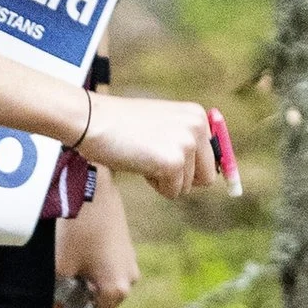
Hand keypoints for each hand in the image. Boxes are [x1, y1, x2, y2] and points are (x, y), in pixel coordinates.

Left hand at [55, 177, 138, 307]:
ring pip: (102, 286)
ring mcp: (129, 262)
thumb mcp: (57, 267)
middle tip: (49, 297)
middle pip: (98, 306)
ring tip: (59, 274)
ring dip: (81, 286)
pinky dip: (89, 270)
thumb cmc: (74, 228)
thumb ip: (55, 297)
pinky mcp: (125, 246)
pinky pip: (106, 269)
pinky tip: (71, 256)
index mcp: (115, 291)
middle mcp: (129, 280)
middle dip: (74, 304)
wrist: (91, 186)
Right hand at [79, 90, 219, 199]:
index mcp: (197, 115)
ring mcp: (186, 144)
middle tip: (156, 165)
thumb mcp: (160, 125)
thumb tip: (209, 176)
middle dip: (183, 179)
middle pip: (208, 177)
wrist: (91, 120)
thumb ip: (183, 141)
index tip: (201, 183)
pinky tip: (139, 165)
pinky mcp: (173, 162)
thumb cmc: (119, 125)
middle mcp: (197, 127)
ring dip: (164, 181)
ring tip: (142, 158)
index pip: (216, 156)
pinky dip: (156, 187)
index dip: (201, 171)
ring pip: (187, 186)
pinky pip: (173, 192)